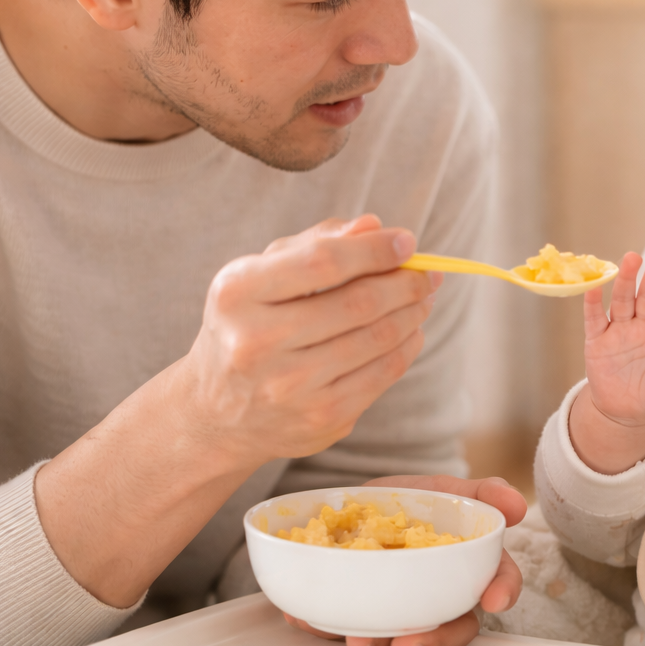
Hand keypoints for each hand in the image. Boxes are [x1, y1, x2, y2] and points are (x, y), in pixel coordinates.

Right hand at [36, 214, 439, 608]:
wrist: (215, 414)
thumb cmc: (246, 326)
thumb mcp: (261, 277)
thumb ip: (315, 245)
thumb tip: (373, 226)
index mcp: (237, 294)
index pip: (322, 262)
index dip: (374, 250)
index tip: (408, 241)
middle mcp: (256, 343)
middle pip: (358, 303)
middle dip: (405, 283)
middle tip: (429, 273)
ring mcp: (289, 387)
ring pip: (377, 339)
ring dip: (412, 313)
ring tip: (424, 297)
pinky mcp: (319, 418)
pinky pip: (381, 375)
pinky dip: (406, 348)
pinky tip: (411, 331)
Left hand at [280, 475, 526, 645]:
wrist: (353, 503)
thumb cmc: (411, 502)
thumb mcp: (445, 489)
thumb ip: (483, 493)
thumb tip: (517, 505)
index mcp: (467, 570)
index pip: (497, 585)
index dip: (502, 593)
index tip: (495, 601)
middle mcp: (436, 599)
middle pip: (450, 631)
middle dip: (432, 644)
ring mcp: (396, 610)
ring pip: (397, 641)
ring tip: (358, 642)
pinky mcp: (356, 612)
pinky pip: (344, 627)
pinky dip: (325, 627)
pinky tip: (311, 619)